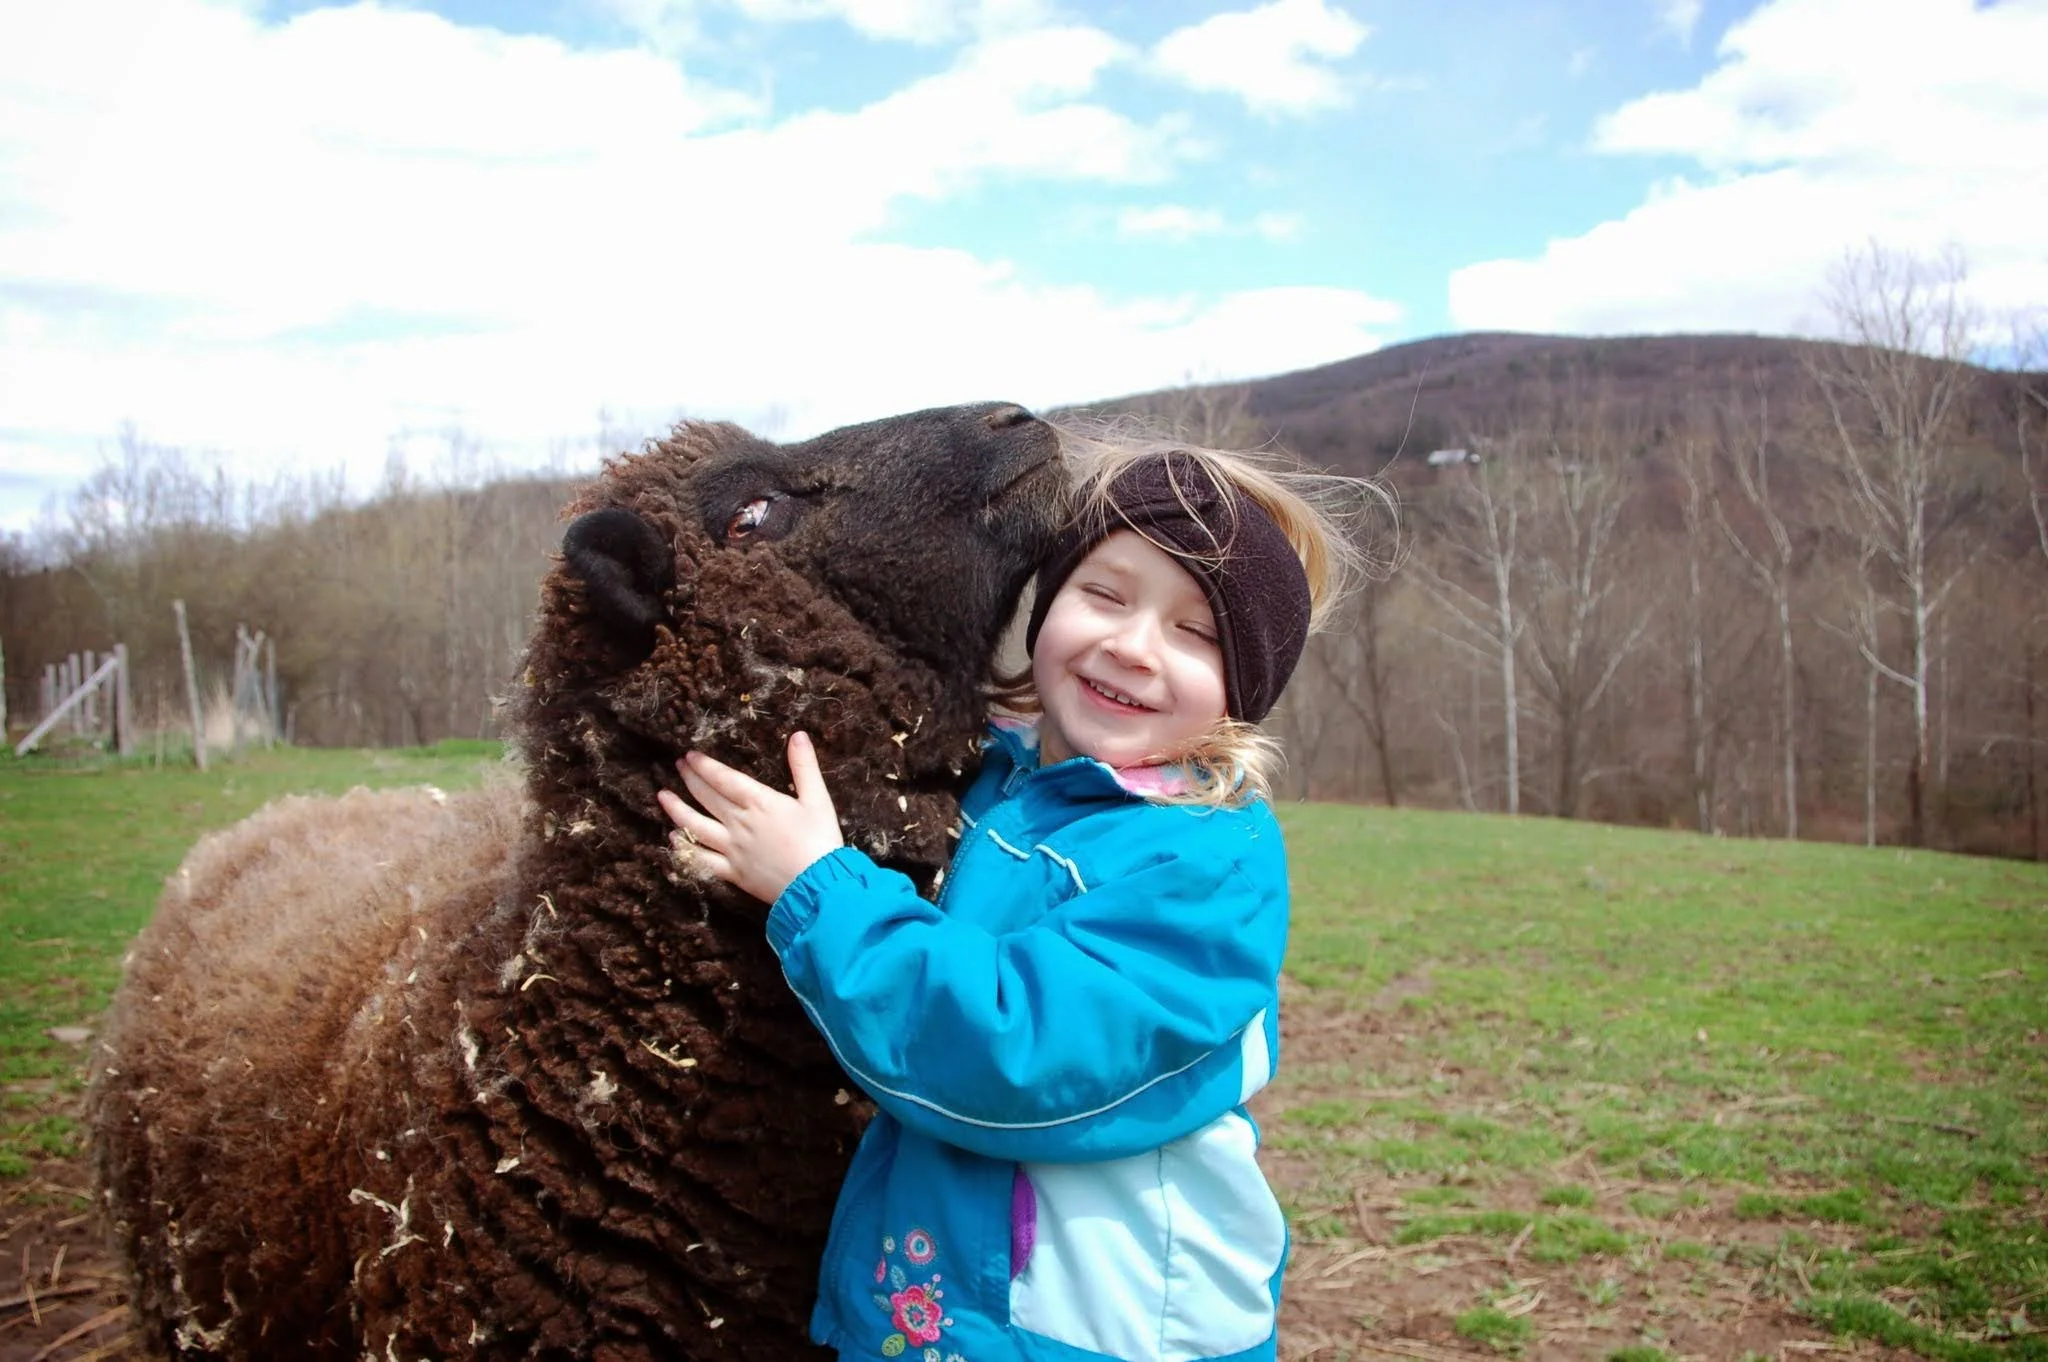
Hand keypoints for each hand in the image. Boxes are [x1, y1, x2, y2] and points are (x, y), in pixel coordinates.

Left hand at [658, 731, 843, 904]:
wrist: (818, 885)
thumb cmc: (821, 840)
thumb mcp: (818, 798)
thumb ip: (804, 766)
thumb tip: (798, 735)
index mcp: (759, 802)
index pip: (723, 778)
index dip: (704, 766)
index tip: (689, 756)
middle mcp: (739, 823)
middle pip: (706, 797)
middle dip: (689, 779)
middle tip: (677, 767)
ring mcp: (732, 849)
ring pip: (695, 826)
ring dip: (677, 809)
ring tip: (663, 796)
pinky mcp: (732, 872)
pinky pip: (702, 859)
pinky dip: (686, 848)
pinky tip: (674, 839)